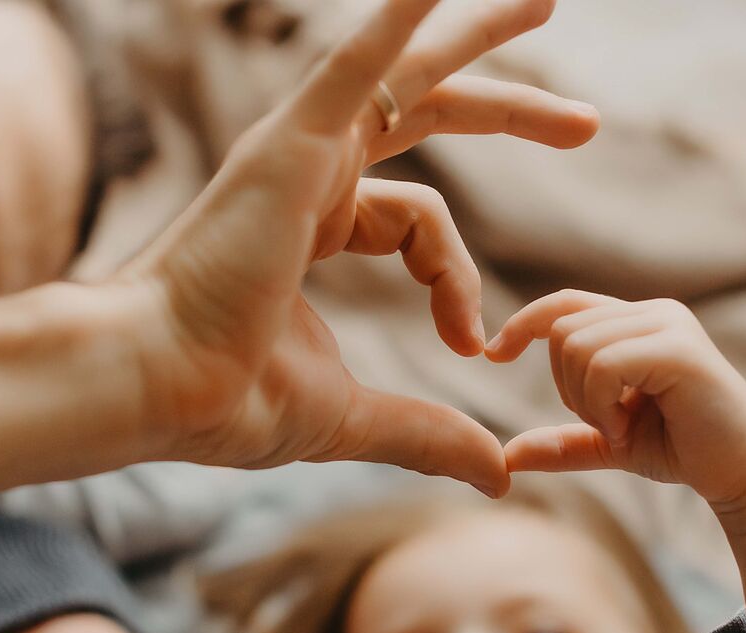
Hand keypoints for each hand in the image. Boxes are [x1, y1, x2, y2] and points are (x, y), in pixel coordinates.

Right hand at [110, 0, 597, 497]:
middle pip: (425, 116)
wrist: (159, 388)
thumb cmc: (227, 401)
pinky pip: (357, 64)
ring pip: (406, 75)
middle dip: (507, 108)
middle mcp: (310, 174)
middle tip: (586, 123)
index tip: (471, 345)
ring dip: (475, 34)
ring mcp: (300, 152)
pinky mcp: (293, 144)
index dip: (457, 280)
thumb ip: (429, 433)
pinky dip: (398, 19)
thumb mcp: (356, 416)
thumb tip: (499, 474)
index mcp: (316, 224)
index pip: (419, 223)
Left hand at [487, 291, 745, 509]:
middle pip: (562, 330)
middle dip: (566, 387)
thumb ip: (563, 443)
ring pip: (577, 346)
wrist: (741, 474)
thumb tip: (506, 457)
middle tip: (605, 424)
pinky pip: (603, 364)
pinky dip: (601, 405)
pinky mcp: (679, 349)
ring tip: (620, 427)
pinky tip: (626, 428)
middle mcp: (653, 312)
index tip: (494, 354)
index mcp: (637, 322)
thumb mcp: (609, 444)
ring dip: (585, 400)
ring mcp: (668, 325)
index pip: (564, 304)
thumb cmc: (682, 451)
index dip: (523, 324)